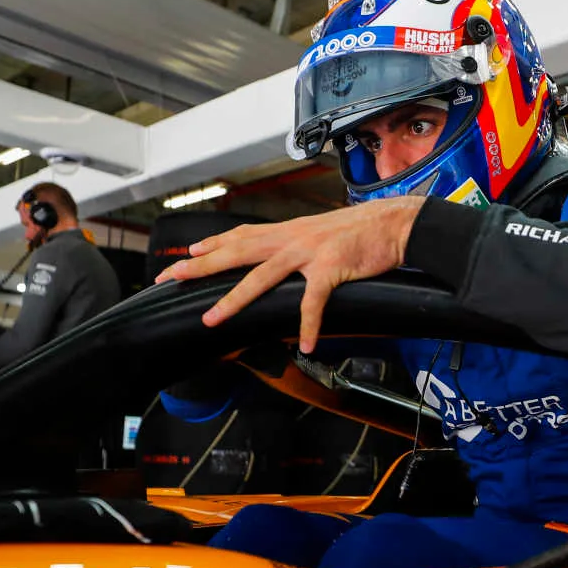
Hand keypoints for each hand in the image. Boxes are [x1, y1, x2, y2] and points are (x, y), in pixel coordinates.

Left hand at [154, 197, 424, 352]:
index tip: (186, 253)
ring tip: (213, 319)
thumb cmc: (361, 232)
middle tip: (173, 276)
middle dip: (201, 265)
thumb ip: (296, 244)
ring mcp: (309, 252)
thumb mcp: (320, 232)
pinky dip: (309, 324)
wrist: (395, 224)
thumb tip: (279, 258)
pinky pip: (313, 301)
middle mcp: (291, 238)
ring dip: (235, 300)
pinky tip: (306, 343)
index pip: (241, 235)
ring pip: (262, 277)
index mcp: (288, 231)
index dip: (212, 244)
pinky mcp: (331, 268)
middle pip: (237, 251)